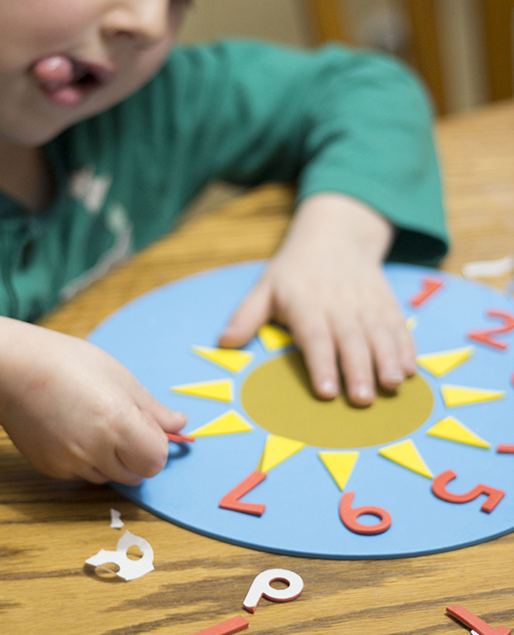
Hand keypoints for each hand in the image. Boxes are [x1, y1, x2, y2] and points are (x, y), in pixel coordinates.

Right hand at [0, 314, 185, 483]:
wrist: (11, 372)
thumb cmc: (68, 364)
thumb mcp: (118, 377)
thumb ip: (152, 409)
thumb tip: (180, 425)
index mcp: (118, 423)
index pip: (156, 460)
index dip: (156, 446)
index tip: (146, 427)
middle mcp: (96, 450)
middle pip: (136, 474)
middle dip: (137, 455)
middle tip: (121, 424)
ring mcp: (72, 463)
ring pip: (109, 476)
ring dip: (112, 459)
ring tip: (93, 422)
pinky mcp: (52, 469)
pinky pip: (82, 473)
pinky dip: (85, 459)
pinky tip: (72, 429)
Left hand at [218, 194, 415, 405]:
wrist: (335, 234)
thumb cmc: (294, 271)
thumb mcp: (265, 287)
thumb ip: (246, 316)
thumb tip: (223, 343)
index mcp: (306, 302)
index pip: (315, 336)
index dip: (321, 364)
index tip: (326, 392)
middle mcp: (338, 303)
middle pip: (350, 339)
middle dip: (358, 370)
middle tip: (362, 400)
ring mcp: (365, 302)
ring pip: (379, 333)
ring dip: (388, 360)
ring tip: (393, 385)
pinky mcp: (385, 302)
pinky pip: (398, 326)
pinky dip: (406, 348)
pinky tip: (410, 370)